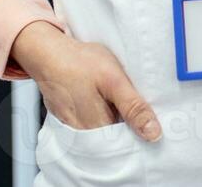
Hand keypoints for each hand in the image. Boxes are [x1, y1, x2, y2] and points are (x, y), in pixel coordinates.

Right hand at [12, 21, 161, 142]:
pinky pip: (90, 128)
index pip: (127, 147)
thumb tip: (154, 134)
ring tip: (118, 104)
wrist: (48, 53)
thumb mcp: (114, 80)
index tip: (153, 125)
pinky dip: (101, 118)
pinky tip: (104, 103)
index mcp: (98, 130)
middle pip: (114, 143)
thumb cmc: (80, 63)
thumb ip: (133, 108)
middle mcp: (83, 136)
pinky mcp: (68, 121)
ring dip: (115, 124)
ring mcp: (73, 130)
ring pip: (102, 135)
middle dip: (129, 131)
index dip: (142, 136)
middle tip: (136, 110)